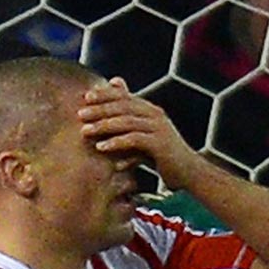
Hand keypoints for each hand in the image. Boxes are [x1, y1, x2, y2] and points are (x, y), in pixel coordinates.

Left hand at [78, 77, 201, 188]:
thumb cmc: (162, 158)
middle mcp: (154, 114)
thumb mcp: (143, 140)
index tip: (85, 97)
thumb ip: (128, 129)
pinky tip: (101, 148)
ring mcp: (158, 127)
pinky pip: (134, 140)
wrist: (188, 173)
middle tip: (80, 114)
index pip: (124, 96)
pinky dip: (116, 143)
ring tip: (85, 131)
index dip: (105, 95)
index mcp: (149, 110)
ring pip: (126, 121)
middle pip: (123, 106)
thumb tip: (108, 127)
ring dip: (104, 126)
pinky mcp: (159, 144)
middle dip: (100, 109)